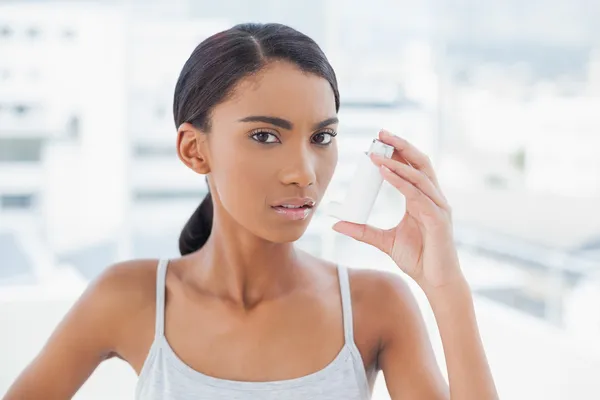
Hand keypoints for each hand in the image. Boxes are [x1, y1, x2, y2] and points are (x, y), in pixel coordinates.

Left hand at [332, 129, 462, 290]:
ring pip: (419, 175)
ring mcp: (438, 207)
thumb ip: (362, 231)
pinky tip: (386, 172)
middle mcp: (433, 199)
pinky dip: (401, 182)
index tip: (378, 141)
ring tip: (378, 152)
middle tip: (381, 133)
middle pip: (420, 163)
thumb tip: (337, 224)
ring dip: (398, 161)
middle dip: (401, 146)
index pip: (412, 168)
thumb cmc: (418, 259)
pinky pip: (417, 195)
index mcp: (422, 199)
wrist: (436, 281)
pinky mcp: (438, 219)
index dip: (397, 153)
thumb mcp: (384, 241)